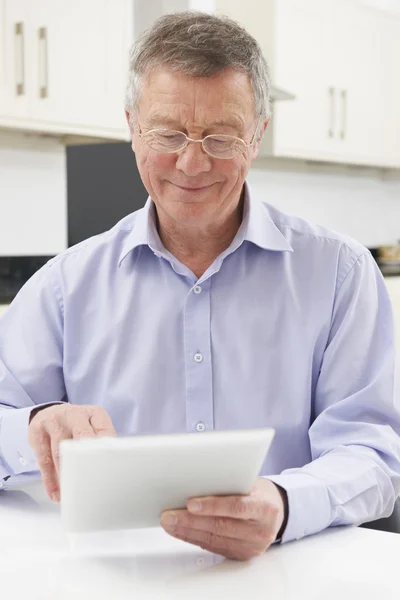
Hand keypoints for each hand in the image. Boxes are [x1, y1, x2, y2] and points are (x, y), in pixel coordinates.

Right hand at [28, 404, 115, 501]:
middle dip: (86, 459)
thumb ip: (103, 443)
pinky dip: (50, 480)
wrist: (49, 412)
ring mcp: (54, 422)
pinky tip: (56, 494)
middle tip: (91, 480)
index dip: (107, 450)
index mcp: (94, 413)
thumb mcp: (94, 426)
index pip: (105, 431)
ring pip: (60, 452)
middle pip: (82, 436)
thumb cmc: (78, 425)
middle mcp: (74, 414)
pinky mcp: (37, 432)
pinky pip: (43, 460)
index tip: (109, 469)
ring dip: (66, 475)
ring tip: (72, 493)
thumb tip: (112, 469)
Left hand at [161, 478, 286, 560]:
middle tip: (169, 514)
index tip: (190, 503)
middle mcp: (260, 530)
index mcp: (265, 508)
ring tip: (170, 522)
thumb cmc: (258, 492)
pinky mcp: (241, 555)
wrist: (276, 511)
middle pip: (220, 526)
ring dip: (187, 531)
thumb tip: (196, 481)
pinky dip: (194, 538)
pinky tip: (181, 531)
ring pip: (214, 539)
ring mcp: (251, 546)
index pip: (236, 507)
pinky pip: (214, 547)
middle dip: (191, 520)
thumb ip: (230, 484)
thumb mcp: (250, 482)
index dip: (213, 506)